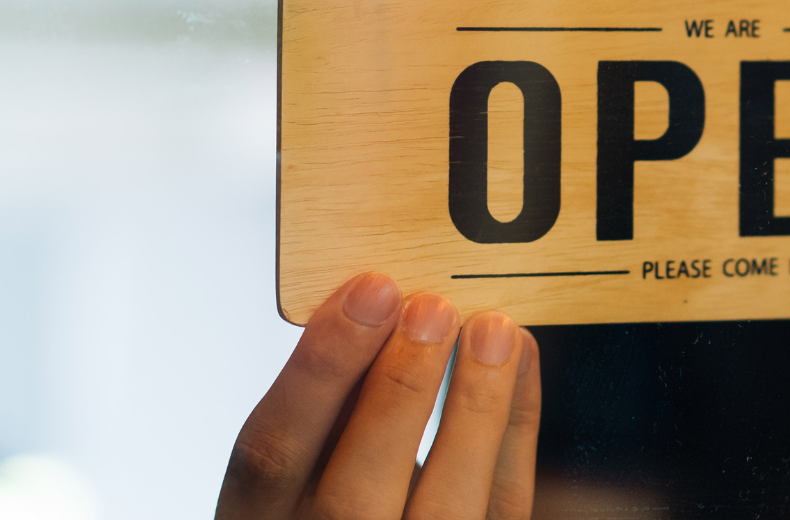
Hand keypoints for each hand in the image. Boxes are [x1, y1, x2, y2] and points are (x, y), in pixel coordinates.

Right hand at [218, 273, 540, 519]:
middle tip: (432, 309)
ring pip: (444, 509)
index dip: (319, 370)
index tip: (369, 291)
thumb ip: (325, 403)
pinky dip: (516, 428)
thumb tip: (379, 303)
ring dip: (475, 409)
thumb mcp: (298, 457)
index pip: (272, 455)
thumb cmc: (330, 487)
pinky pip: (504, 503)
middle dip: (398, 393)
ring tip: (492, 330)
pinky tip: (517, 360)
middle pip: (354, 496)